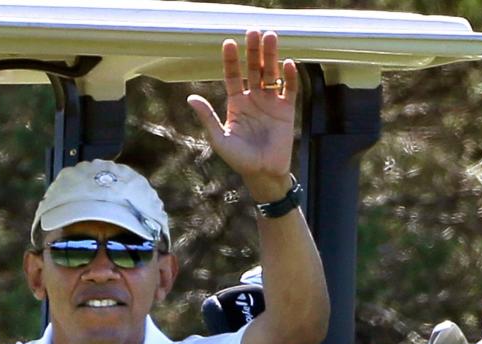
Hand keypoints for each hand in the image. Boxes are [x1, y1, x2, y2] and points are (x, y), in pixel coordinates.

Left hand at [187, 30, 296, 199]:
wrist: (263, 174)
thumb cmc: (240, 159)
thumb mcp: (220, 139)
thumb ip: (207, 117)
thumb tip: (191, 97)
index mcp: (236, 103)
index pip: (233, 76)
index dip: (231, 60)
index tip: (229, 43)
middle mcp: (254, 99)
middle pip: (254, 69)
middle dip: (253, 51)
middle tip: (253, 31)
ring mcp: (271, 103)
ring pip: (272, 74)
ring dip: (271, 56)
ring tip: (271, 37)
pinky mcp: (287, 111)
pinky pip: (289, 90)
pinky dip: (290, 77)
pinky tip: (288, 64)